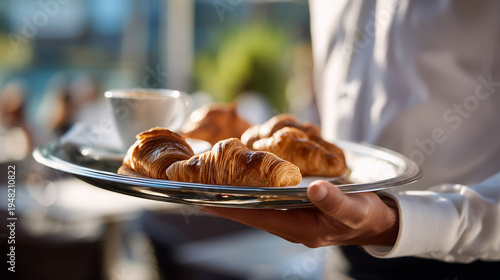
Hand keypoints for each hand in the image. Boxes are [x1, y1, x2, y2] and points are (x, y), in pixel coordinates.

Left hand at [200, 180, 398, 246]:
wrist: (378, 220)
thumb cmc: (366, 217)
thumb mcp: (355, 210)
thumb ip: (336, 201)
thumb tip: (314, 189)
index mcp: (300, 228)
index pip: (256, 217)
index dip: (231, 208)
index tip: (204, 199)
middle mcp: (290, 224)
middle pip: (252, 211)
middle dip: (228, 199)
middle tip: (202, 184)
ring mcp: (293, 216)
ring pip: (258, 205)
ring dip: (239, 193)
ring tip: (217, 179)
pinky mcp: (297, 207)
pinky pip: (270, 199)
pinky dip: (257, 188)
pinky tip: (249, 176)